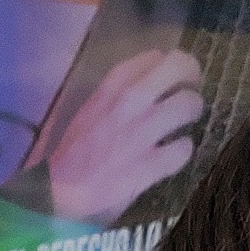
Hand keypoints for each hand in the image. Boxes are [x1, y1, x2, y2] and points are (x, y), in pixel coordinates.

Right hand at [44, 47, 204, 220]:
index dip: (167, 64)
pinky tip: (173, 155)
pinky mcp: (151, 164)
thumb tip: (148, 84)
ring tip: (183, 124)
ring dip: (191, 113)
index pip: (153, 57)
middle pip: (179, 67)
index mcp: (111, 88)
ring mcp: (142, 132)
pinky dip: (181, 151)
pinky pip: (184, 148)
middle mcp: (130, 102)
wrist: (58, 193)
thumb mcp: (89, 112)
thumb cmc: (72, 154)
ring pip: (189, 104)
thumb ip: (116, 95)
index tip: (169, 75)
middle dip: (191, 75)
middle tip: (189, 89)